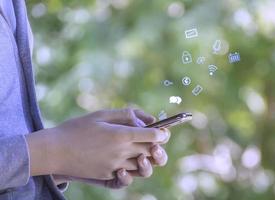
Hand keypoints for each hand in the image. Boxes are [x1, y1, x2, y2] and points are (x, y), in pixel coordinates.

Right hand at [26, 108, 170, 180]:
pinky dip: (133, 169)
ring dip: (148, 160)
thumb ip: (128, 114)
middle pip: (152, 153)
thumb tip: (150, 119)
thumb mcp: (102, 114)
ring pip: (144, 167)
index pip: (154, 136)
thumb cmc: (77, 128)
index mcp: (122, 135)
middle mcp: (122, 153)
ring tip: (143, 152)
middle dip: (158, 147)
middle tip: (156, 141)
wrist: (54, 151)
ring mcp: (115, 166)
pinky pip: (128, 175)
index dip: (162, 133)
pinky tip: (127, 161)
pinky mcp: (108, 176)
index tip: (164, 131)